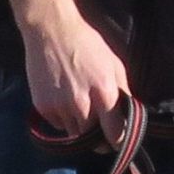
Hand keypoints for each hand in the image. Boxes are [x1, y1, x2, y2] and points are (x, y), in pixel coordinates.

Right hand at [21, 7, 131, 138]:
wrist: (51, 31)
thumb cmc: (87, 45)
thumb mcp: (114, 64)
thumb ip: (123, 92)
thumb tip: (130, 114)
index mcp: (104, 92)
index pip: (115, 133)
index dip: (118, 142)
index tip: (117, 142)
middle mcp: (82, 104)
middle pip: (93, 138)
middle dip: (98, 138)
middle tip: (99, 130)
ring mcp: (60, 107)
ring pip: (74, 134)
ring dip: (80, 128)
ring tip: (80, 109)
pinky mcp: (43, 107)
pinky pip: (58, 125)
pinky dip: (63, 119)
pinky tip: (64, 101)